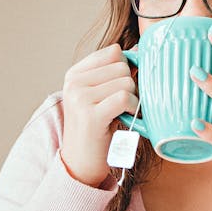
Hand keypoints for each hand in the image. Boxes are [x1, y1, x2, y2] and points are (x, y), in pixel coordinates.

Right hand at [60, 44, 137, 186]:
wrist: (80, 162)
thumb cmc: (97, 128)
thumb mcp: (100, 94)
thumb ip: (113, 72)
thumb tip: (137, 48)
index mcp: (75, 74)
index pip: (113, 52)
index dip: (126, 68)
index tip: (121, 88)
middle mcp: (74, 82)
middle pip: (122, 66)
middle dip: (130, 86)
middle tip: (122, 105)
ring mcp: (80, 98)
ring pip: (126, 82)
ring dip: (133, 99)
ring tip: (122, 113)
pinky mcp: (91, 115)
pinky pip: (125, 98)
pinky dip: (133, 108)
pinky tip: (126, 117)